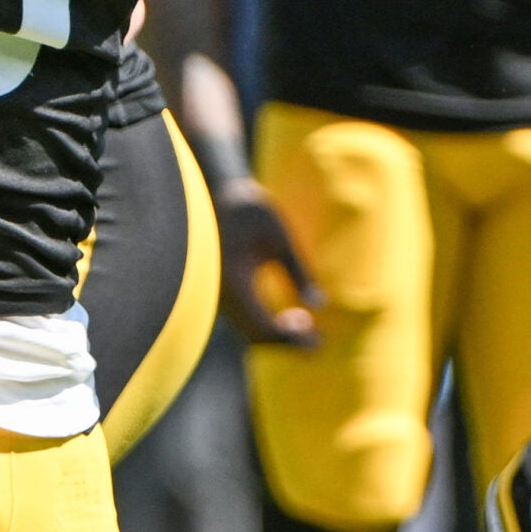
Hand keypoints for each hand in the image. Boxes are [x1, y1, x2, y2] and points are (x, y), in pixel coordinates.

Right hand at [214, 176, 321, 346]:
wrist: (211, 191)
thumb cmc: (247, 209)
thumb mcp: (280, 236)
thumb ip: (299, 271)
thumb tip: (320, 305)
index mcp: (234, 282)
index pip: (264, 328)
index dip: (292, 339)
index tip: (318, 338)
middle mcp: (219, 294)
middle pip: (253, 335)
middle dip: (285, 341)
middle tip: (317, 339)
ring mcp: (214, 294)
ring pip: (244, 328)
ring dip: (273, 332)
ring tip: (303, 324)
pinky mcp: (217, 289)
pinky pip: (240, 317)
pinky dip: (262, 322)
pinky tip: (282, 315)